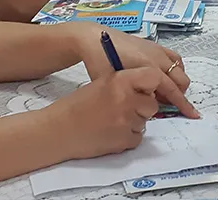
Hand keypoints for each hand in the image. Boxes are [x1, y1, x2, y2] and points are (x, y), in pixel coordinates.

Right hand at [43, 67, 195, 160]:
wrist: (58, 129)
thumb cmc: (78, 106)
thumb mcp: (102, 83)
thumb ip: (126, 83)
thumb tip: (149, 88)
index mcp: (120, 80)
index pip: (153, 77)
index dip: (157, 84)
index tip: (158, 89)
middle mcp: (126, 99)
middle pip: (152, 104)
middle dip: (143, 107)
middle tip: (124, 108)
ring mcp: (126, 121)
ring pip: (145, 122)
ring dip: (134, 122)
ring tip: (111, 121)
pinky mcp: (124, 140)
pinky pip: (138, 138)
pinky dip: (128, 137)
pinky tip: (110, 132)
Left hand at [69, 23, 193, 98]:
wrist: (93, 38)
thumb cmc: (100, 62)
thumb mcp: (116, 84)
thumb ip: (136, 95)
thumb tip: (151, 104)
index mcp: (149, 67)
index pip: (172, 89)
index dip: (183, 104)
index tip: (193, 115)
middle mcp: (157, 57)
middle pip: (181, 79)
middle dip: (179, 94)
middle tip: (166, 106)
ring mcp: (157, 49)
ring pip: (179, 68)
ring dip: (177, 81)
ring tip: (164, 92)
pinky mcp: (153, 44)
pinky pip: (173, 57)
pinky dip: (174, 69)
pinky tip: (162, 77)